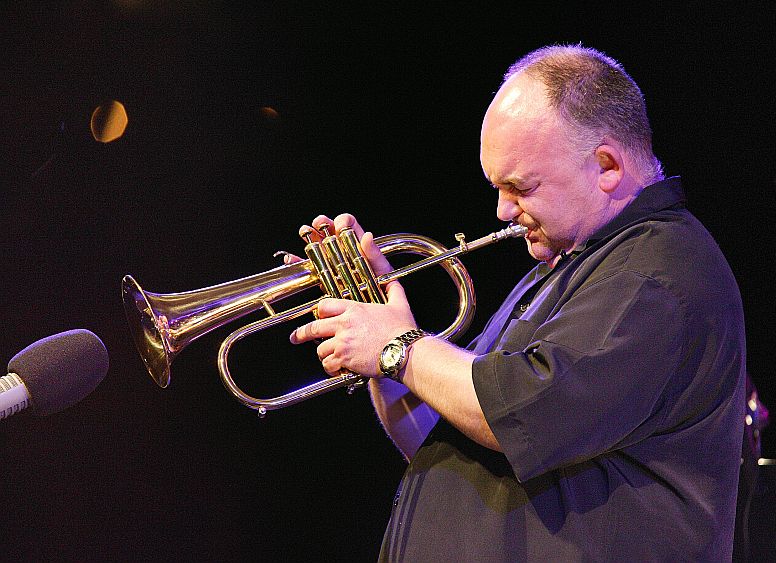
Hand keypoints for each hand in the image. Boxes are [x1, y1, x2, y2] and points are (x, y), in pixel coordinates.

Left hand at [289, 214, 416, 376]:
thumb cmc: (403, 328)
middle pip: (313, 328)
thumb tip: (372, 241)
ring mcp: (342, 342)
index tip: (317, 316)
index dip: (319, 312)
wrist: (406, 352)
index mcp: (353, 308)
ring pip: (320, 349)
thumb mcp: (397, 298)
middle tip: (296, 338)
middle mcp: (343, 324)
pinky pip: (329, 364)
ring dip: (324, 354)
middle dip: (303, 334)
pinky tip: (338, 368)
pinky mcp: (345, 360)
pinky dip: (332, 368)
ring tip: (330, 357)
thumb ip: (385, 276)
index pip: (323, 306)